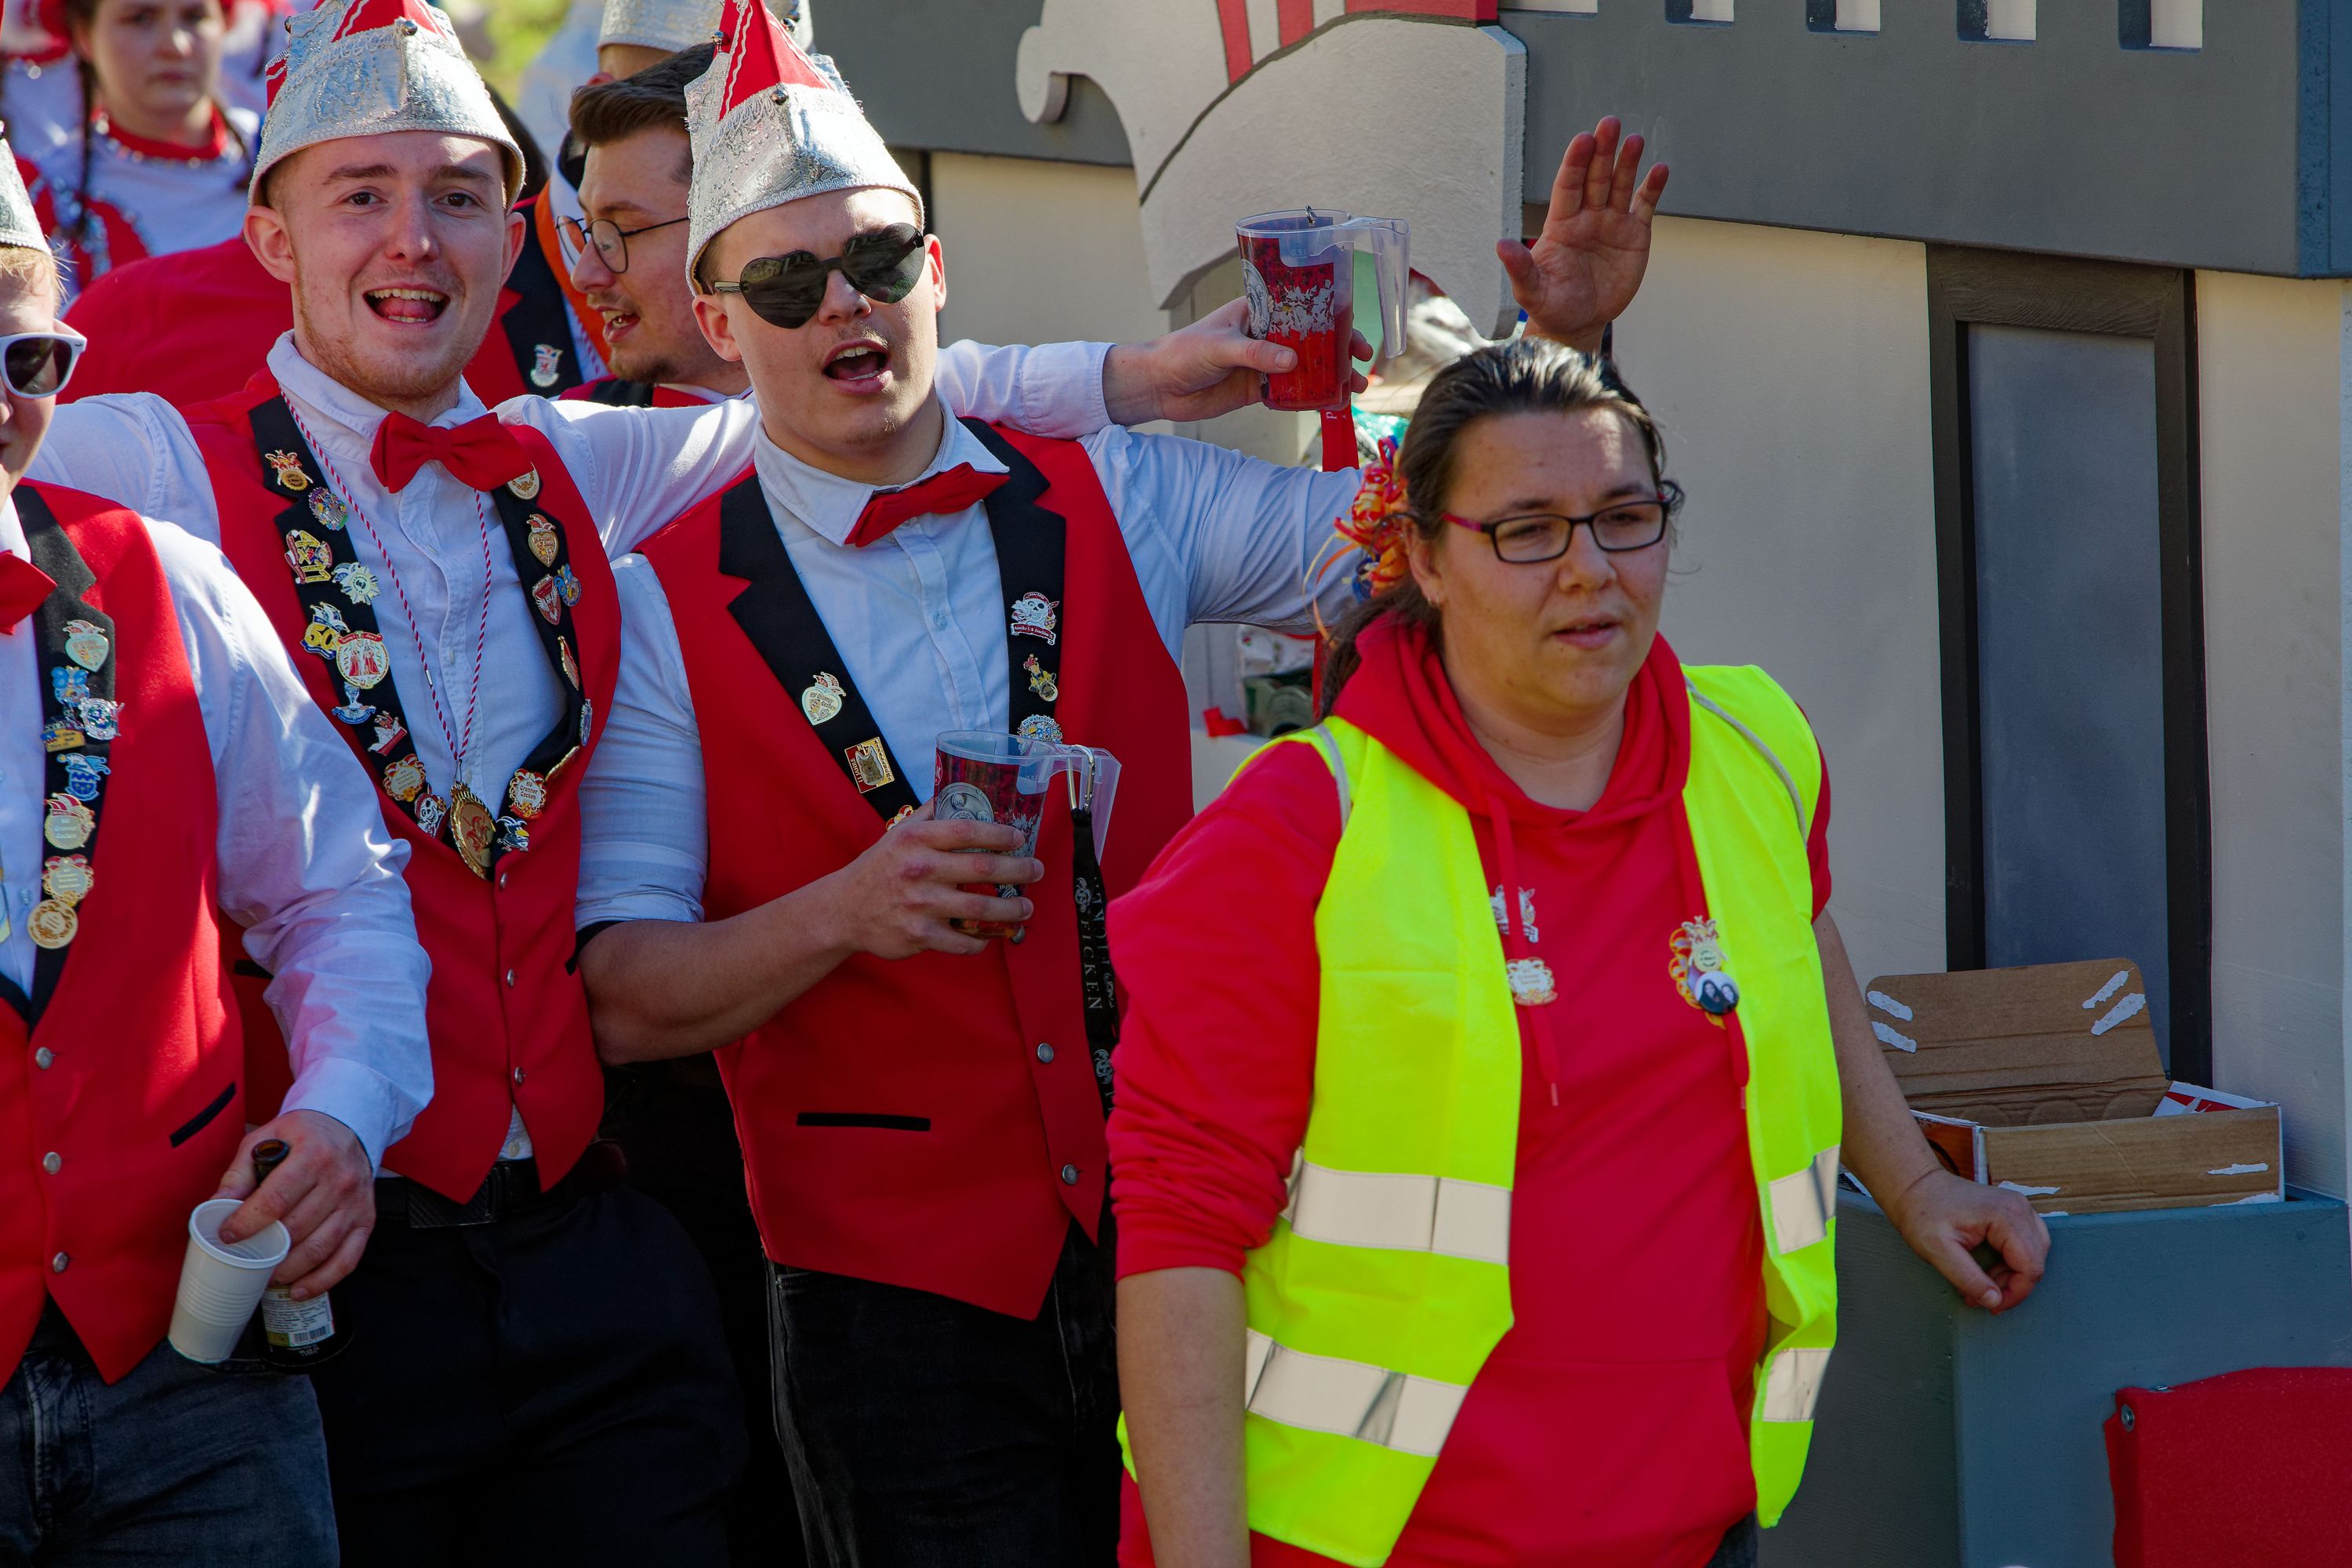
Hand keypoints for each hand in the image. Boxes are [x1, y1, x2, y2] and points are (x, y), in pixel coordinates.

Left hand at [213, 1109, 374, 1299]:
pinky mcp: (366, 1221)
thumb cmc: (302, 1136)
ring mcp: (356, 1203)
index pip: (277, 1198)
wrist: (348, 1128)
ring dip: (288, 1270)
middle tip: (242, 1261)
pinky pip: (347, 1259)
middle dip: (265, 1251)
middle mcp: (340, 1179)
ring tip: (265, 1276)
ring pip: (320, 1248)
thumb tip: (215, 1206)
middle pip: (297, 1228)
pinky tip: (299, 1289)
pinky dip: (322, 1280)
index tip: (228, 1236)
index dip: (248, 1223)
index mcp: (313, 1154)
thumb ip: (240, 1172)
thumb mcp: (266, 1138)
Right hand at [820, 799, 1043, 958]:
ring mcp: (921, 905)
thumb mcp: (898, 834)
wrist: (844, 909)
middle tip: (1036, 870)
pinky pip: (962, 942)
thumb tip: (961, 790)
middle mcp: (920, 870)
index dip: (1001, 834)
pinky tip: (992, 936)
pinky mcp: (920, 935)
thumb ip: (930, 815)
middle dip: (1019, 870)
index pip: (969, 831)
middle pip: (984, 869)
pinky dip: (982, 941)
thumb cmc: (879, 868)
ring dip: (1011, 910)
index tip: (1019, 838)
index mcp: (917, 840)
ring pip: (980, 909)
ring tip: (1026, 907)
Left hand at [1102, 299, 1371, 425]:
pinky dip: (1312, 397)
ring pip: (1307, 367)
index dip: (1332, 317)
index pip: (1303, 308)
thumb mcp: (1220, 346)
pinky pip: (1292, 392)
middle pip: (1313, 339)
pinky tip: (1332, 403)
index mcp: (1259, 311)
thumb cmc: (1183, 352)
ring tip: (1355, 389)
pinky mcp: (1259, 388)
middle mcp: (1267, 335)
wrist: (1159, 386)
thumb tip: (1293, 361)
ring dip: (1331, 377)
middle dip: (1340, 350)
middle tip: (1361, 362)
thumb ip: (1256, 353)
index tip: (1352, 330)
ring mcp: (1265, 362)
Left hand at [1502, 116, 1668, 352]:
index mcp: (1561, 224)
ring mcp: (1611, 224)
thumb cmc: (1551, 306)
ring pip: (1620, 185)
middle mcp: (1587, 217)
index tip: (1583, 140)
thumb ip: (1520, 267)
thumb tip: (1500, 245)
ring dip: (1628, 162)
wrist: (1578, 325)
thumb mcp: (1532, 290)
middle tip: (1609, 123)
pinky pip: (1644, 206)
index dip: (1575, 163)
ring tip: (1634, 139)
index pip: (1567, 186)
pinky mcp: (1634, 235)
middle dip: (1602, 151)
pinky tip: (1660, 169)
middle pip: (1595, 178)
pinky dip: (1652, 188)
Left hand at [1882, 1167, 2049, 1312]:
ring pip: (2033, 1254)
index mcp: (2006, 1216)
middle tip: (1981, 1297)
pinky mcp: (2013, 1211)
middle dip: (2011, 1286)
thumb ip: (1968, 1278)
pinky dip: (2011, 1262)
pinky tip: (1988, 1270)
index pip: (2030, 1266)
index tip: (1992, 1307)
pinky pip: (2025, 1244)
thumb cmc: (1922, 1214)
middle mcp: (2020, 1208)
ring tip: (1981, 1285)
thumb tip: (1994, 1302)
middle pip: (2035, 1261)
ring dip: (2012, 1276)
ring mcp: (2019, 1207)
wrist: (1914, 1186)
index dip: (2015, 1293)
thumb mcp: (1937, 1251)